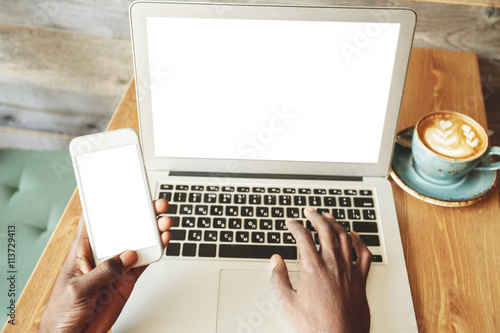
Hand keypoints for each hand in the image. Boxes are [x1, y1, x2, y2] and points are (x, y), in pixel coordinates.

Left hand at [39, 199, 172, 332]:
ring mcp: (116, 267)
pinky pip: (144, 262)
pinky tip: (162, 242)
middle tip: (152, 205)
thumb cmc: (61, 313)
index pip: (94, 222)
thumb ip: (103, 272)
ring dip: (151, 232)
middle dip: (138, 214)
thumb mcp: (78, 290)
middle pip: (122, 229)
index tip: (120, 190)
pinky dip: (155, 252)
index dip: (105, 205)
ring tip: (163, 222)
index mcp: (81, 251)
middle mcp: (101, 255)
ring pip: (137, 243)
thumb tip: (127, 256)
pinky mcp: (127, 280)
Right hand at [270, 207, 371, 332]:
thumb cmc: (316, 326)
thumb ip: (279, 279)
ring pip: (344, 237)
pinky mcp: (361, 279)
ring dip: (335, 223)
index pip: (303, 237)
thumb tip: (275, 261)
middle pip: (325, 231)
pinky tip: (354, 235)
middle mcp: (333, 265)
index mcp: (313, 268)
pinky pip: (363, 254)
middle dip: (316, 216)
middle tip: (309, 211)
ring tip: (328, 216)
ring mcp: (349, 270)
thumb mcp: (288, 303)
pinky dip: (359, 241)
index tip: (290, 222)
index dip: (295, 226)